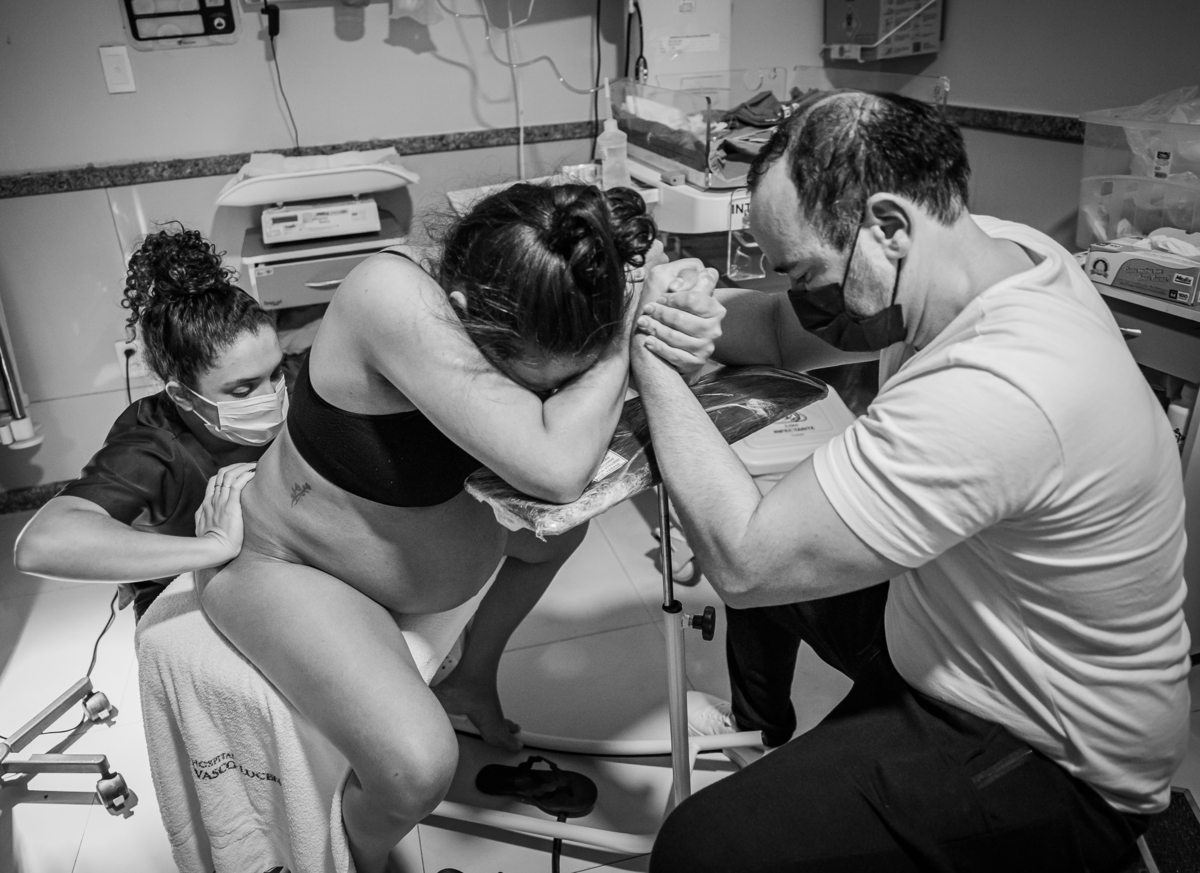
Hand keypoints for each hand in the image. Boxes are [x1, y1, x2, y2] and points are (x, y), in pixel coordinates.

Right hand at [194, 462, 256, 565]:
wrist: (212, 550)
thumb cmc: (210, 544)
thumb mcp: (202, 528)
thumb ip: (204, 517)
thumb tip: (205, 512)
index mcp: (207, 504)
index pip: (214, 481)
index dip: (226, 473)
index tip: (238, 471)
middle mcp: (213, 499)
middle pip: (222, 474)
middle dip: (237, 466)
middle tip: (250, 465)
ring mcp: (221, 502)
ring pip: (229, 475)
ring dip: (243, 467)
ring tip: (255, 466)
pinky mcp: (230, 506)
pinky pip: (236, 485)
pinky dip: (245, 476)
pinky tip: (254, 474)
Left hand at [635, 258, 723, 379]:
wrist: (680, 340)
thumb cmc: (680, 311)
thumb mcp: (685, 290)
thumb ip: (685, 277)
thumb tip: (675, 286)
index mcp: (715, 308)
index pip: (693, 298)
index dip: (672, 297)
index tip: (659, 297)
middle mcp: (714, 329)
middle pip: (681, 318)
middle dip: (660, 313)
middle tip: (646, 309)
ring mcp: (706, 347)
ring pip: (675, 337)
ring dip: (655, 329)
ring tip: (643, 323)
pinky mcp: (696, 362)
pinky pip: (674, 355)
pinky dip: (659, 347)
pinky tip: (648, 341)